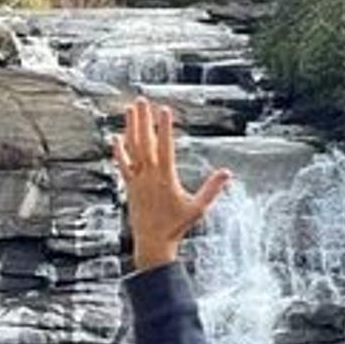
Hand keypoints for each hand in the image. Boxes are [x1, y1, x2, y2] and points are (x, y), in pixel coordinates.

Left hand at [113, 96, 231, 271]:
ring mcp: (137, 180)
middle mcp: (148, 176)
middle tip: (142, 100)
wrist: (152, 243)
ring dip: (131, 128)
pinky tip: (117, 137)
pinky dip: (119, 151)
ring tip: (130, 109)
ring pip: (132, 149)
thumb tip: (227, 173)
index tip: (165, 110)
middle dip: (144, 120)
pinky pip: (122, 165)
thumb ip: (212, 190)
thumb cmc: (176, 227)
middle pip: (145, 142)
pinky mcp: (129, 187)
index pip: (165, 147)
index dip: (164, 128)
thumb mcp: (198, 209)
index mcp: (165, 178)